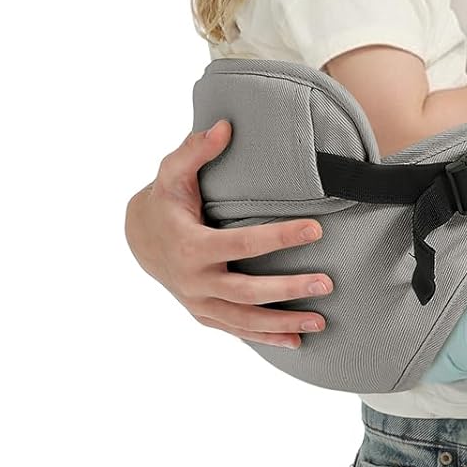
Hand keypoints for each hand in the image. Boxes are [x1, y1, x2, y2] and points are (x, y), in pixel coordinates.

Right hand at [124, 120, 334, 347]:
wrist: (139, 237)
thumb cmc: (164, 199)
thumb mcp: (172, 171)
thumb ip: (196, 149)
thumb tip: (224, 126)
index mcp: (190, 246)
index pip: (242, 243)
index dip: (280, 237)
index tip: (316, 229)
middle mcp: (194, 282)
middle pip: (247, 291)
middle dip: (289, 289)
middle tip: (327, 283)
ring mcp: (199, 303)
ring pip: (245, 319)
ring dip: (283, 323)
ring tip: (321, 322)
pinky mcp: (204, 314)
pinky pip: (238, 330)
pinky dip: (266, 337)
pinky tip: (296, 341)